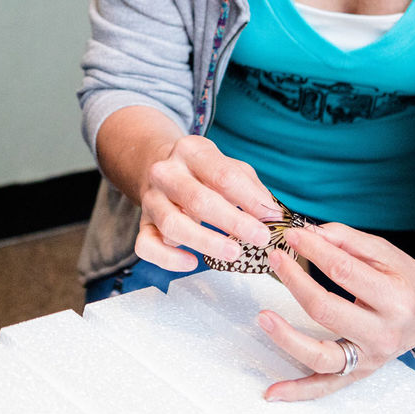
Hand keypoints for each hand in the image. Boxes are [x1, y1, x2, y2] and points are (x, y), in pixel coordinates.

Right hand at [135, 134, 283, 270]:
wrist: (159, 167)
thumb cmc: (202, 172)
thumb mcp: (228, 166)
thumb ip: (251, 189)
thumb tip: (271, 215)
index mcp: (191, 151)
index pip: (222, 175)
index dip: (250, 199)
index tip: (272, 218)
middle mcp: (166, 173)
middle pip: (197, 199)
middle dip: (232, 222)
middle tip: (259, 238)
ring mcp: (151, 199)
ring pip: (172, 224)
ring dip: (205, 242)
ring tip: (233, 253)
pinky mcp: (143, 224)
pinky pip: (146, 245)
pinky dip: (167, 258)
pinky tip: (191, 262)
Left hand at [254, 221, 414, 400]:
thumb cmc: (405, 280)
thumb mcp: (384, 252)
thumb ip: (346, 239)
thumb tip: (307, 233)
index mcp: (395, 298)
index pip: (343, 272)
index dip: (313, 250)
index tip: (291, 235)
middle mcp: (383, 333)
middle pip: (327, 311)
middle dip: (295, 282)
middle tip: (276, 259)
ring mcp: (370, 358)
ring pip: (322, 357)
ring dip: (287, 339)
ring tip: (263, 318)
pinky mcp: (358, 373)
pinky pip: (324, 386)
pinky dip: (298, 391)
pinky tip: (272, 391)